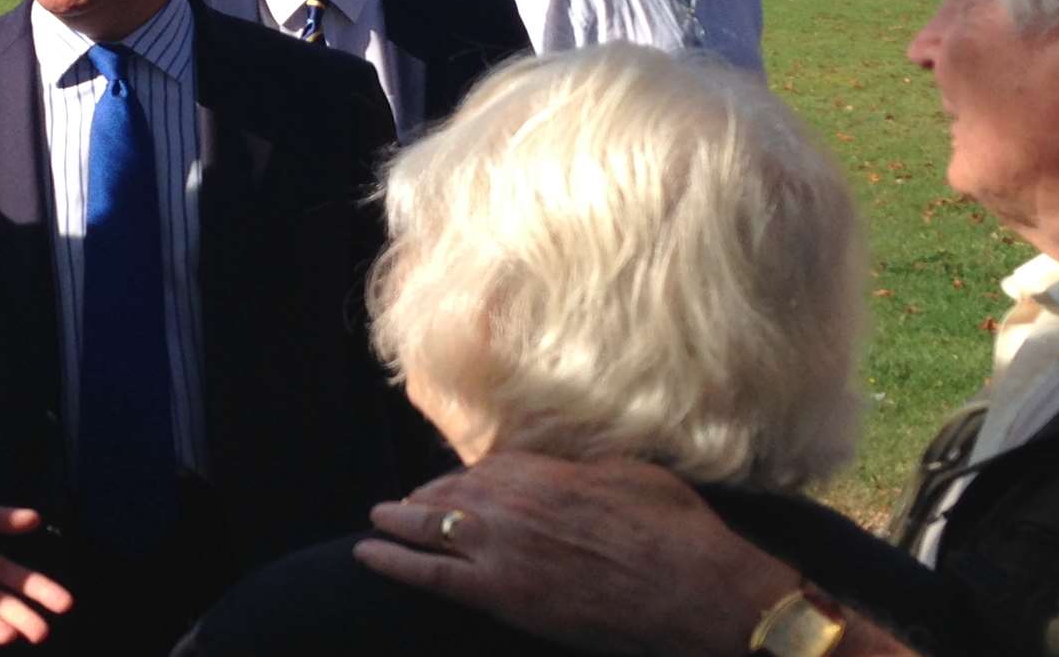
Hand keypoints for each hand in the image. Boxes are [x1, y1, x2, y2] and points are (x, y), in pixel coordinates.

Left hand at [354, 453, 798, 656]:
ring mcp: (502, 547)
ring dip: (400, 519)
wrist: (691, 589)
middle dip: (430, 494)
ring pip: (433, 524)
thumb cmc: (675, 532)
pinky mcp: (500, 593)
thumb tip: (569, 468)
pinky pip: (430, 573)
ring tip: (380, 517)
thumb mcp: (631, 474)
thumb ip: (585, 468)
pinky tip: (366, 553)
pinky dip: (393, 561)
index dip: (468, 475)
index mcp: (545, 469)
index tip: (457, 479)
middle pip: (454, 490)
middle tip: (411, 501)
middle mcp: (514, 501)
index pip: (487, 465)